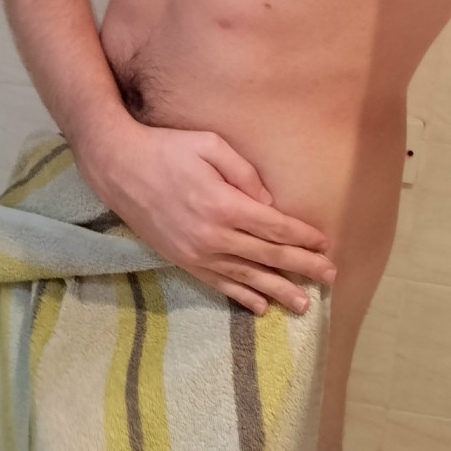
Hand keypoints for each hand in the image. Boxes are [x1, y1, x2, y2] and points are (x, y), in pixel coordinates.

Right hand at [84, 123, 336, 315]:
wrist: (120, 168)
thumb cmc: (167, 148)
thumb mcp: (210, 144)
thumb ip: (244, 173)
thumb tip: (269, 201)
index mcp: (224, 205)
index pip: (274, 228)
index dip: (303, 238)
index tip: (325, 244)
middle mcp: (213, 235)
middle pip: (268, 257)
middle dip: (302, 268)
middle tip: (330, 278)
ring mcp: (197, 253)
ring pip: (247, 278)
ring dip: (278, 291)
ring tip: (304, 305)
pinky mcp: (183, 260)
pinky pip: (218, 284)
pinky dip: (241, 296)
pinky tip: (260, 306)